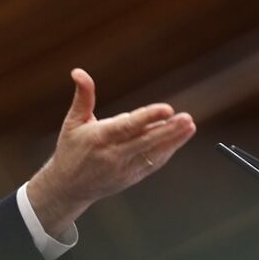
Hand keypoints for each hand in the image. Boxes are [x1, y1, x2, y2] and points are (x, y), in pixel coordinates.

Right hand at [27, 68, 195, 236]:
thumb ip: (83, 96)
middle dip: (168, 130)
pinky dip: (167, 151)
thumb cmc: (70, 150)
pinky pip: (153, 163)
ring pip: (153, 153)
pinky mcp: (131, 177)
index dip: (148, 117)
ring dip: (174, 140)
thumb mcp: (73, 121)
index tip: (167, 109)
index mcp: (99, 138)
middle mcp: (113, 155)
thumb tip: (78, 71)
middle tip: (187, 118)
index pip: (128, 126)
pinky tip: (180, 138)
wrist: (68, 187)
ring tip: (190, 126)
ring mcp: (124, 168)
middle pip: (146, 141)